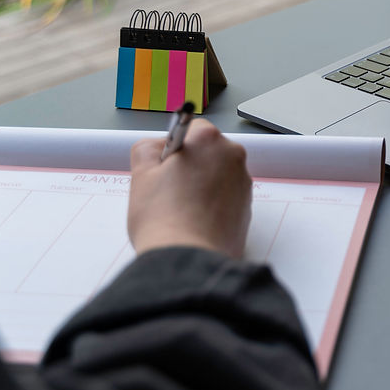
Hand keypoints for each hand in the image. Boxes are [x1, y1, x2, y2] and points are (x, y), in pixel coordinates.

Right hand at [128, 120, 251, 257]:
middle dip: (189, 166)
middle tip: (168, 191)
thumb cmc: (164, 219)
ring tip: (181, 210)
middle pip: (206, 152)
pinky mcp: (247, 209)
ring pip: (216, 176)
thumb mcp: (141, 173)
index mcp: (210, 140)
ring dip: (200, 186)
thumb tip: (159, 147)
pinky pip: (225, 198)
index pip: (189, 128)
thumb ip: (148, 148)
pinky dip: (212, 205)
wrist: (188, 260)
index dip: (172, 149)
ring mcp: (244, 184)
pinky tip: (194, 221)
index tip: (163, 168)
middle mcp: (233, 157)